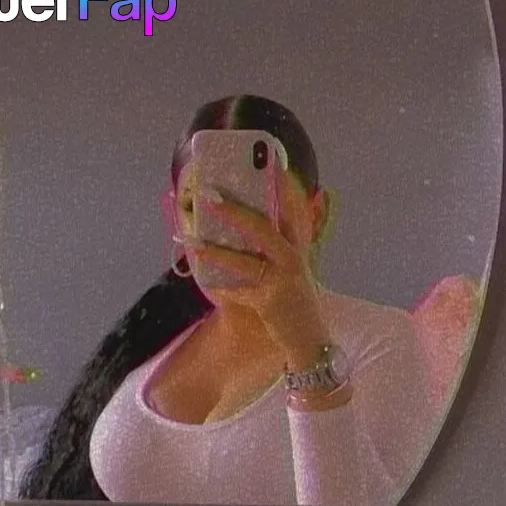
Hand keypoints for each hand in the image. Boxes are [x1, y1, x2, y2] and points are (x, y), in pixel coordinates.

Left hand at [190, 172, 328, 357]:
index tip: (269, 163)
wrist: (311, 342)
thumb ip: (275, 251)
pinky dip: (222, 288)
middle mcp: (293, 260)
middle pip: (263, 229)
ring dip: (217, 253)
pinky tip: (206, 283)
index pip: (293, 210)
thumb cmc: (296, 304)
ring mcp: (283, 281)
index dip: (282, 186)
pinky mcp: (271, 302)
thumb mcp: (293, 272)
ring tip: (194, 244)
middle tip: (208, 196)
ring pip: (246, 262)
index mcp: (298, 248)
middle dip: (234, 212)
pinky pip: (239, 292)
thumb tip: (239, 233)